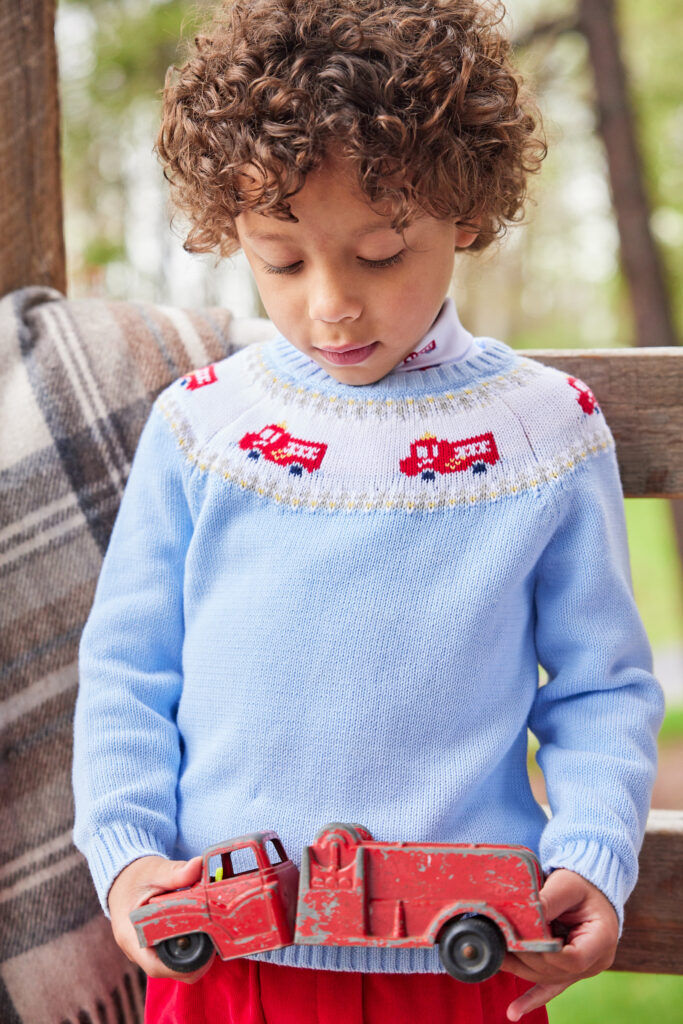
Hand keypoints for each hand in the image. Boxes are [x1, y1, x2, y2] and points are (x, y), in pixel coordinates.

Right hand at [108, 854, 210, 981]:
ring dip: (191, 956)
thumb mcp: (155, 871)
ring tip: (212, 938)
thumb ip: (176, 872)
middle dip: (192, 963)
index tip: (206, 954)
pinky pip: (169, 954)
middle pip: (166, 969)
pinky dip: (186, 947)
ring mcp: (142, 949)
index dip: (181, 967)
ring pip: (169, 963)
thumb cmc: (135, 876)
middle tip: (215, 944)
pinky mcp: (151, 944)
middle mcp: (135, 948)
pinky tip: (202, 934)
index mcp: (130, 935)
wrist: (121, 878)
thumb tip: (198, 865)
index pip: (155, 966)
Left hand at [504, 868, 618, 1019]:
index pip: (572, 958)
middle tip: (497, 942)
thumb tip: (525, 912)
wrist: (592, 891)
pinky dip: (530, 999)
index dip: (544, 952)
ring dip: (519, 969)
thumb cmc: (582, 885)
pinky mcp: (568, 972)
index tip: (520, 939)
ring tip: (493, 958)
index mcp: (602, 940)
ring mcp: (581, 971)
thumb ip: (549, 899)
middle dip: (525, 958)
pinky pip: (549, 989)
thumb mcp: (568, 885)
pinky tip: (513, 1012)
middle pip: (555, 970)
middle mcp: (594, 962)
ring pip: (546, 978)